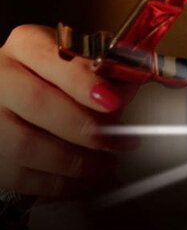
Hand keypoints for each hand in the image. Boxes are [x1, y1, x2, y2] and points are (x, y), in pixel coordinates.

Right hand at [0, 25, 137, 198]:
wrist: (12, 95)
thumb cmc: (52, 76)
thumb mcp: (77, 60)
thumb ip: (106, 71)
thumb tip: (131, 87)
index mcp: (26, 44)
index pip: (52, 58)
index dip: (82, 81)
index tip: (112, 100)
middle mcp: (1, 76)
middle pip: (38, 103)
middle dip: (84, 127)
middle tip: (119, 141)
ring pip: (25, 145)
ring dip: (73, 162)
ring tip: (105, 165)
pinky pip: (18, 176)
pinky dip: (55, 185)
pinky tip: (83, 183)